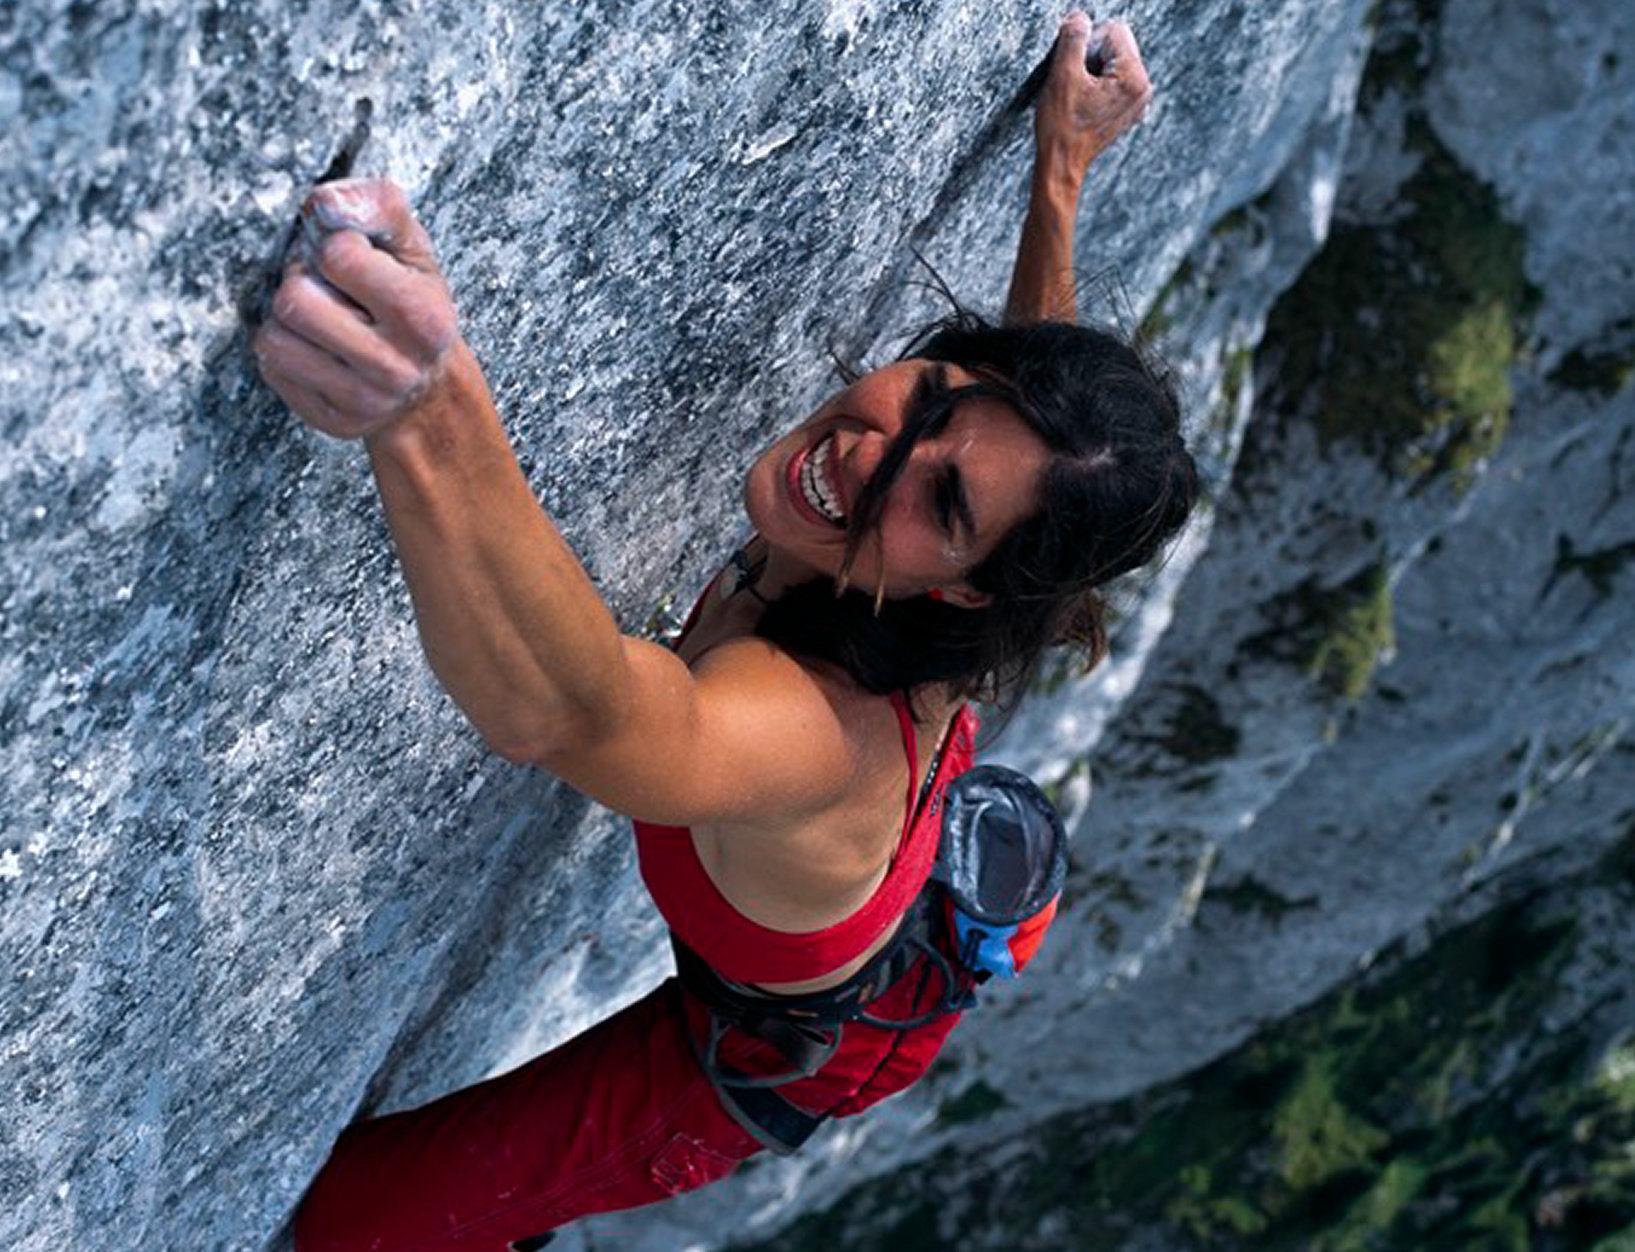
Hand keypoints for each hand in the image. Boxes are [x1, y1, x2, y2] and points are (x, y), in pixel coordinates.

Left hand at [254, 179, 459, 439]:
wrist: (431, 393)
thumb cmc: (414, 305)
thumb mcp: (413, 250)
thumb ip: (378, 208)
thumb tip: (323, 204)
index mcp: (421, 316)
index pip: (338, 256)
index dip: (333, 246)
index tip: (351, 259)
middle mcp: (395, 366)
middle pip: (294, 301)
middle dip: (300, 283)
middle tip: (326, 290)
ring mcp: (362, 400)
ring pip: (273, 339)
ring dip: (286, 319)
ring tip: (318, 319)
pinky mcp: (332, 421)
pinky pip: (272, 368)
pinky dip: (285, 351)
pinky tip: (314, 349)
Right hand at [1035, 14, 1152, 187]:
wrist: (1062, 164)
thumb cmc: (1061, 126)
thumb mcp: (1062, 75)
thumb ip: (1074, 37)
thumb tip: (1080, 18)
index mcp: (1134, 78)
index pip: (1114, 30)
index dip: (1087, 42)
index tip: (1074, 69)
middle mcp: (1144, 88)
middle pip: (1118, 44)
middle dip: (1093, 55)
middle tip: (1077, 84)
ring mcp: (1139, 101)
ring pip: (1115, 61)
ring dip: (1094, 70)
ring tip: (1081, 95)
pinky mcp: (1130, 109)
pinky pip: (1115, 79)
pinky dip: (1099, 84)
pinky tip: (1087, 103)